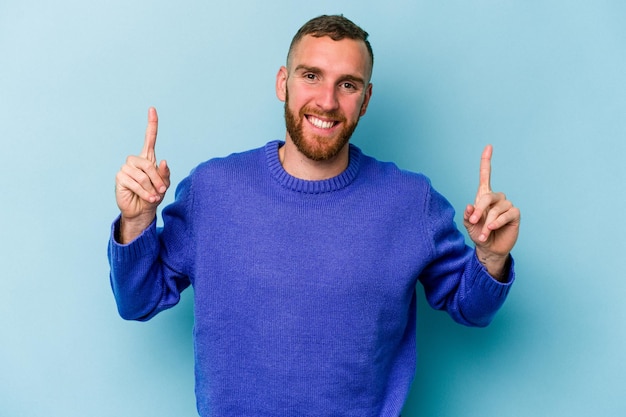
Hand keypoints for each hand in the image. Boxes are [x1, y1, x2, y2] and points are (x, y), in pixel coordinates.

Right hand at [115, 107, 170, 242]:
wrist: (142, 211)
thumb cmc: (153, 195)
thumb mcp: (163, 185)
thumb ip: (165, 174)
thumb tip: (163, 161)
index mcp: (147, 158)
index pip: (149, 139)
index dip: (151, 124)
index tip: (152, 109)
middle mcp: (135, 161)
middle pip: (148, 164)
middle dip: (157, 179)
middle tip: (161, 191)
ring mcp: (126, 168)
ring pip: (142, 175)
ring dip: (151, 188)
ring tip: (154, 196)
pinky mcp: (120, 177)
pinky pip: (134, 183)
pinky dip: (144, 192)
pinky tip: (147, 198)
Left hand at [463, 145, 519, 278]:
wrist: (489, 249)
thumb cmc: (478, 234)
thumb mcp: (469, 225)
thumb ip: (468, 216)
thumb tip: (469, 206)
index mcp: (484, 196)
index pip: (486, 176)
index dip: (486, 161)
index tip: (489, 146)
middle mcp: (496, 198)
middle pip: (488, 196)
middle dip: (479, 209)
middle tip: (474, 221)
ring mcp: (507, 205)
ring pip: (497, 209)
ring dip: (488, 222)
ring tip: (483, 234)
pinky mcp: (514, 214)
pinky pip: (506, 215)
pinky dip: (497, 223)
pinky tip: (492, 229)